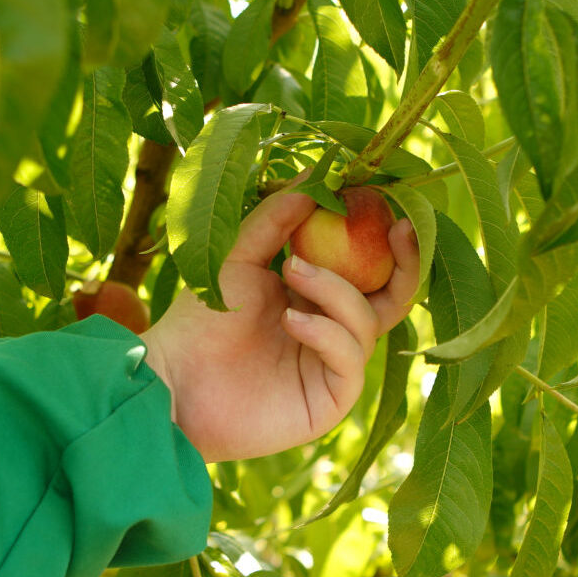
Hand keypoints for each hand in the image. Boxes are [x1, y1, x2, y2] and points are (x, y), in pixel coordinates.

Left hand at [140, 188, 419, 461]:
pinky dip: (327, 332)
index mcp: (317, 297)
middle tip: (397, 231)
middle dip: (405, 266)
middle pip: (393, 300)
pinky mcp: (329, 401)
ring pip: (368, 323)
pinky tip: (291, 320)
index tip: (389, 204)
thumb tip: (316, 175)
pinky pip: (351, 360)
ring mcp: (332, 367)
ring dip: (336, 290)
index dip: (388, 241)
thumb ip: (276, 217)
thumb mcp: (240, 255)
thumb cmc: (201, 319)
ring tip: (291, 271)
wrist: (172, 379)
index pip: (370, 270)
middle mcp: (333, 331)